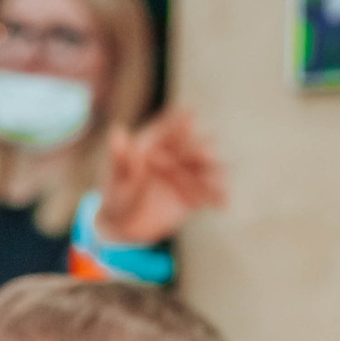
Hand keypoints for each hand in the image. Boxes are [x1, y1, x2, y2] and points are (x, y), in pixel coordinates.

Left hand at [92, 106, 227, 245]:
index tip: (189, 115)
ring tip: (216, 181)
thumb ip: (120, 158)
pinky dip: (218, 196)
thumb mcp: (116, 178)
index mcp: (156, 145)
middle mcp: (177, 155)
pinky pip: (211, 194)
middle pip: (195, 147)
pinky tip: (223, 204)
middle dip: (200, 150)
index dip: (179, 123)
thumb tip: (117, 132)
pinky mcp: (196, 194)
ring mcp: (189, 174)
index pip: (169, 130)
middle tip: (204, 155)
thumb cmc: (116, 196)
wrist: (123, 225)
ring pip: (209, 168)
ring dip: (215, 172)